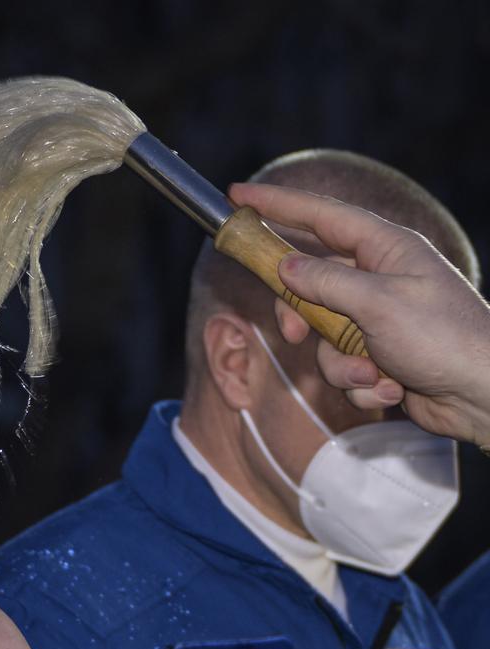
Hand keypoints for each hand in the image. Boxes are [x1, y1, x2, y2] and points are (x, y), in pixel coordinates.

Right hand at [230, 182, 489, 445]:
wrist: (483, 395)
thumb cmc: (444, 339)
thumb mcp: (379, 304)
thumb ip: (325, 282)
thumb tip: (285, 266)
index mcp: (386, 249)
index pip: (321, 216)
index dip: (276, 205)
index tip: (239, 197)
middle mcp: (379, 278)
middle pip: (310, 283)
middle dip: (303, 318)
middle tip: (294, 334)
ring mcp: (377, 319)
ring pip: (323, 335)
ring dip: (341, 363)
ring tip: (372, 373)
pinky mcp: (378, 355)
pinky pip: (343, 365)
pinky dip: (361, 382)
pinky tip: (392, 388)